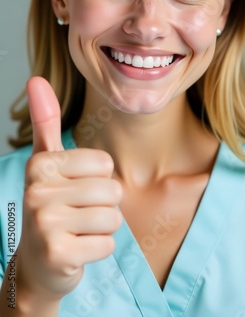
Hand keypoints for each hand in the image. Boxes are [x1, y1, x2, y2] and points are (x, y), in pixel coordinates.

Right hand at [16, 76, 122, 300]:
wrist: (37, 262)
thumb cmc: (50, 205)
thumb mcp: (46, 162)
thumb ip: (44, 121)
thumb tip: (36, 79)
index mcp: (40, 164)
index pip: (104, 163)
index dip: (98, 178)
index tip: (74, 190)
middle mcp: (37, 191)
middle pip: (112, 190)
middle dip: (103, 205)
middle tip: (78, 214)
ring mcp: (45, 224)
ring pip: (113, 217)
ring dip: (103, 228)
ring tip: (78, 231)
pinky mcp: (57, 254)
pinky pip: (107, 244)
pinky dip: (99, 249)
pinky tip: (77, 250)